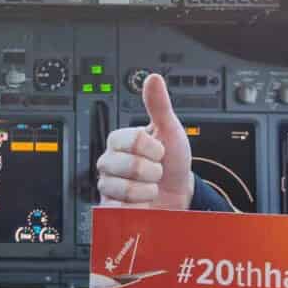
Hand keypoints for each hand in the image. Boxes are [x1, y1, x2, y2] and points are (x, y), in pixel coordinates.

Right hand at [95, 73, 193, 209]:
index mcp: (120, 141)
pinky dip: (137, 208)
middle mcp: (110, 162)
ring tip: (151, 187)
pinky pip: (117, 209)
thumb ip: (159, 105)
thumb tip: (153, 79)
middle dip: (150, 171)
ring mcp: (109, 185)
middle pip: (125, 165)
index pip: (129, 140)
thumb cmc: (172, 162)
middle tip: (156, 171)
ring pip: (122, 189)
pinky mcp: (110, 207)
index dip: (151, 148)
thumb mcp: (170, 131)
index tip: (160, 152)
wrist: (179, 193)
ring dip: (146, 191)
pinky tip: (143, 202)